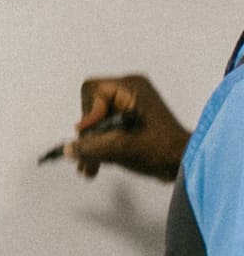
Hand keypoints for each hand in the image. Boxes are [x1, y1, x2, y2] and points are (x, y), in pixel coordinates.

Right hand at [72, 75, 190, 181]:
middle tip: (89, 156)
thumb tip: (67, 149)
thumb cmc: (162, 150)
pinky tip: (96, 165)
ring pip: (97, 122)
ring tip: (89, 168)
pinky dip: (100, 146)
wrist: (187, 164)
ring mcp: (130, 107)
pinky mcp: (131, 122)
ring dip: (91, 145)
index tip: (94, 132)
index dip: (88, 113)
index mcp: (130, 87)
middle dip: (88, 135)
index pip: (91, 90)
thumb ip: (90, 147)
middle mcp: (129, 92)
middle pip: (90, 108)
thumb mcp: (121, 147)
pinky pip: (106, 130)